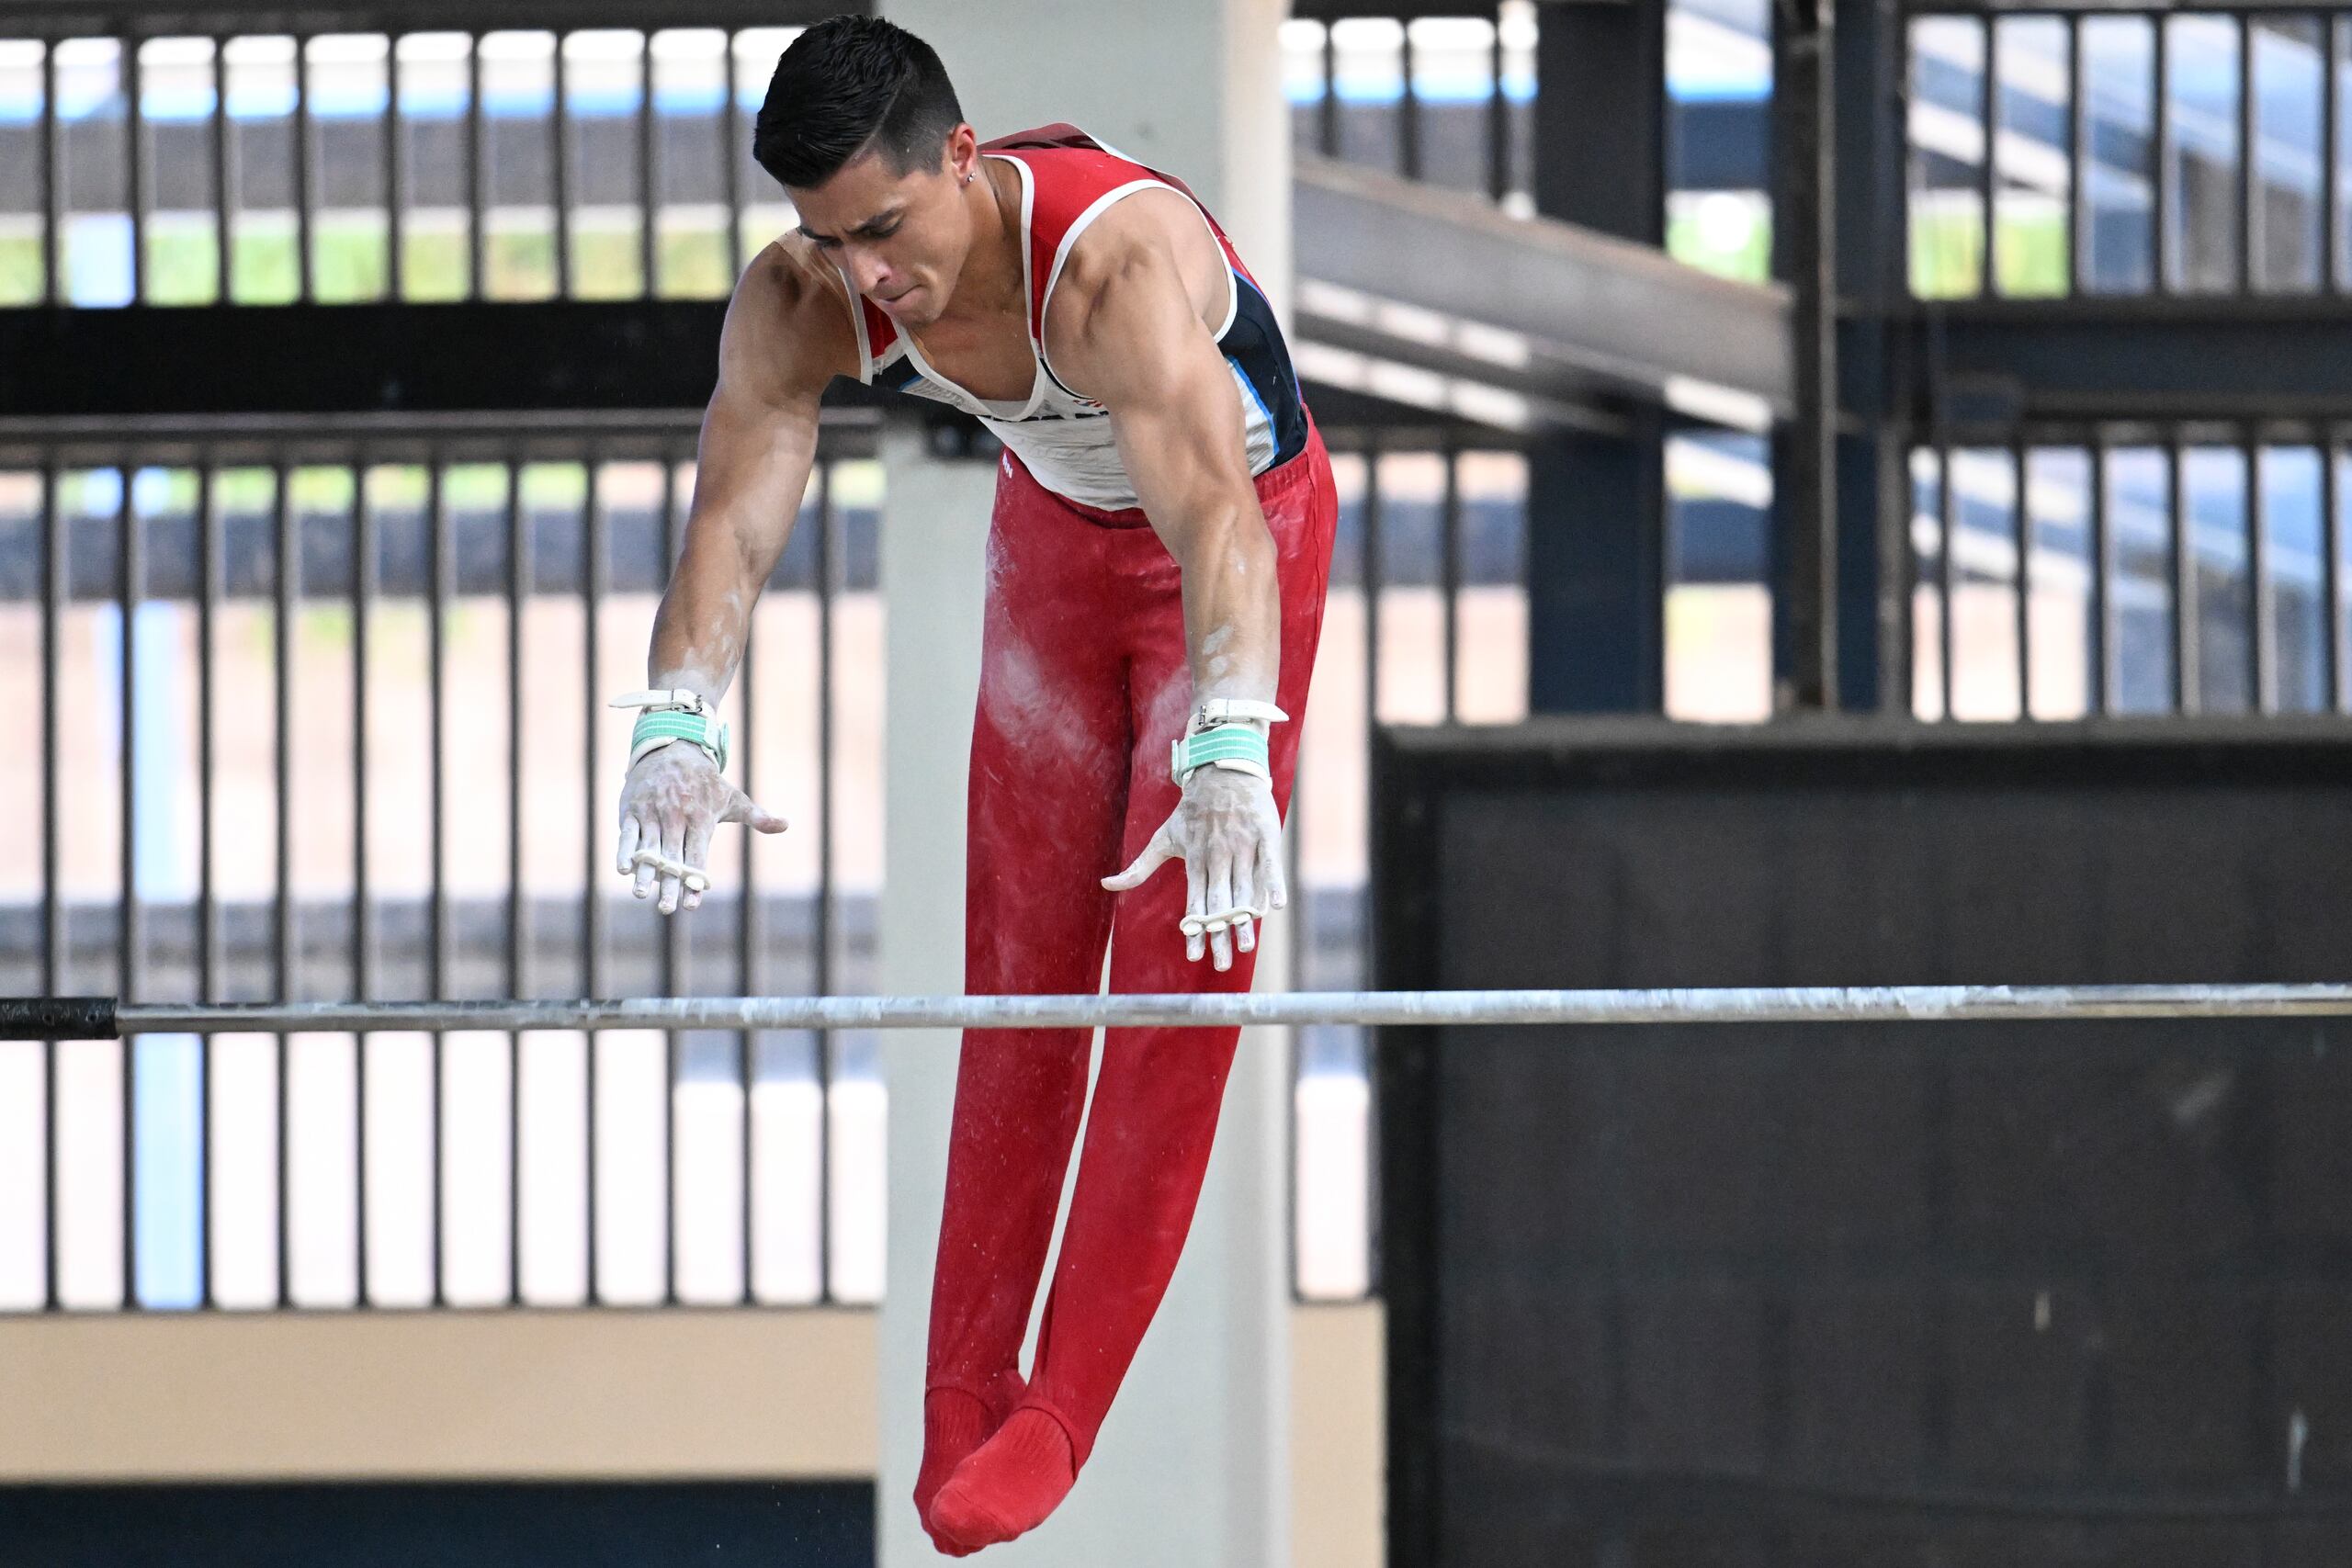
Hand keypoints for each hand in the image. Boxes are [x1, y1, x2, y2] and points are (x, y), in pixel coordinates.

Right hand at [614, 744, 785, 914]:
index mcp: (700, 818)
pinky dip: (624, 849)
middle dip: (669, 884)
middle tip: (667, 909)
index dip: (695, 880)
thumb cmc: (706, 783)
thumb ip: (757, 816)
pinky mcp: (633, 808)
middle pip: (672, 857)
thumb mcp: (733, 798)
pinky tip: (623, 869)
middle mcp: (676, 816)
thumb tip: (786, 824)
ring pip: (648, 847)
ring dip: (645, 872)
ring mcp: (653, 812)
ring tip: (640, 894)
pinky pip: (627, 832)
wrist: (674, 748)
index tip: (693, 904)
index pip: (697, 856)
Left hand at [1101, 767, 1287, 971]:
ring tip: (1246, 947)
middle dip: (1219, 935)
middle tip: (1221, 964)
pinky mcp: (1264, 833)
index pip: (1194, 903)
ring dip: (1245, 920)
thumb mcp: (1163, 838)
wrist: (1221, 770)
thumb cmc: (1191, 811)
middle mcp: (1218, 857)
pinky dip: (1273, 883)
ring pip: (1244, 889)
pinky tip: (1276, 907)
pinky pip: (1270, 863)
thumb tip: (1106, 884)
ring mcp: (1242, 845)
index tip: (1194, 956)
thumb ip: (1139, 868)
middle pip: (1219, 904)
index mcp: (1195, 861)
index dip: (1195, 930)